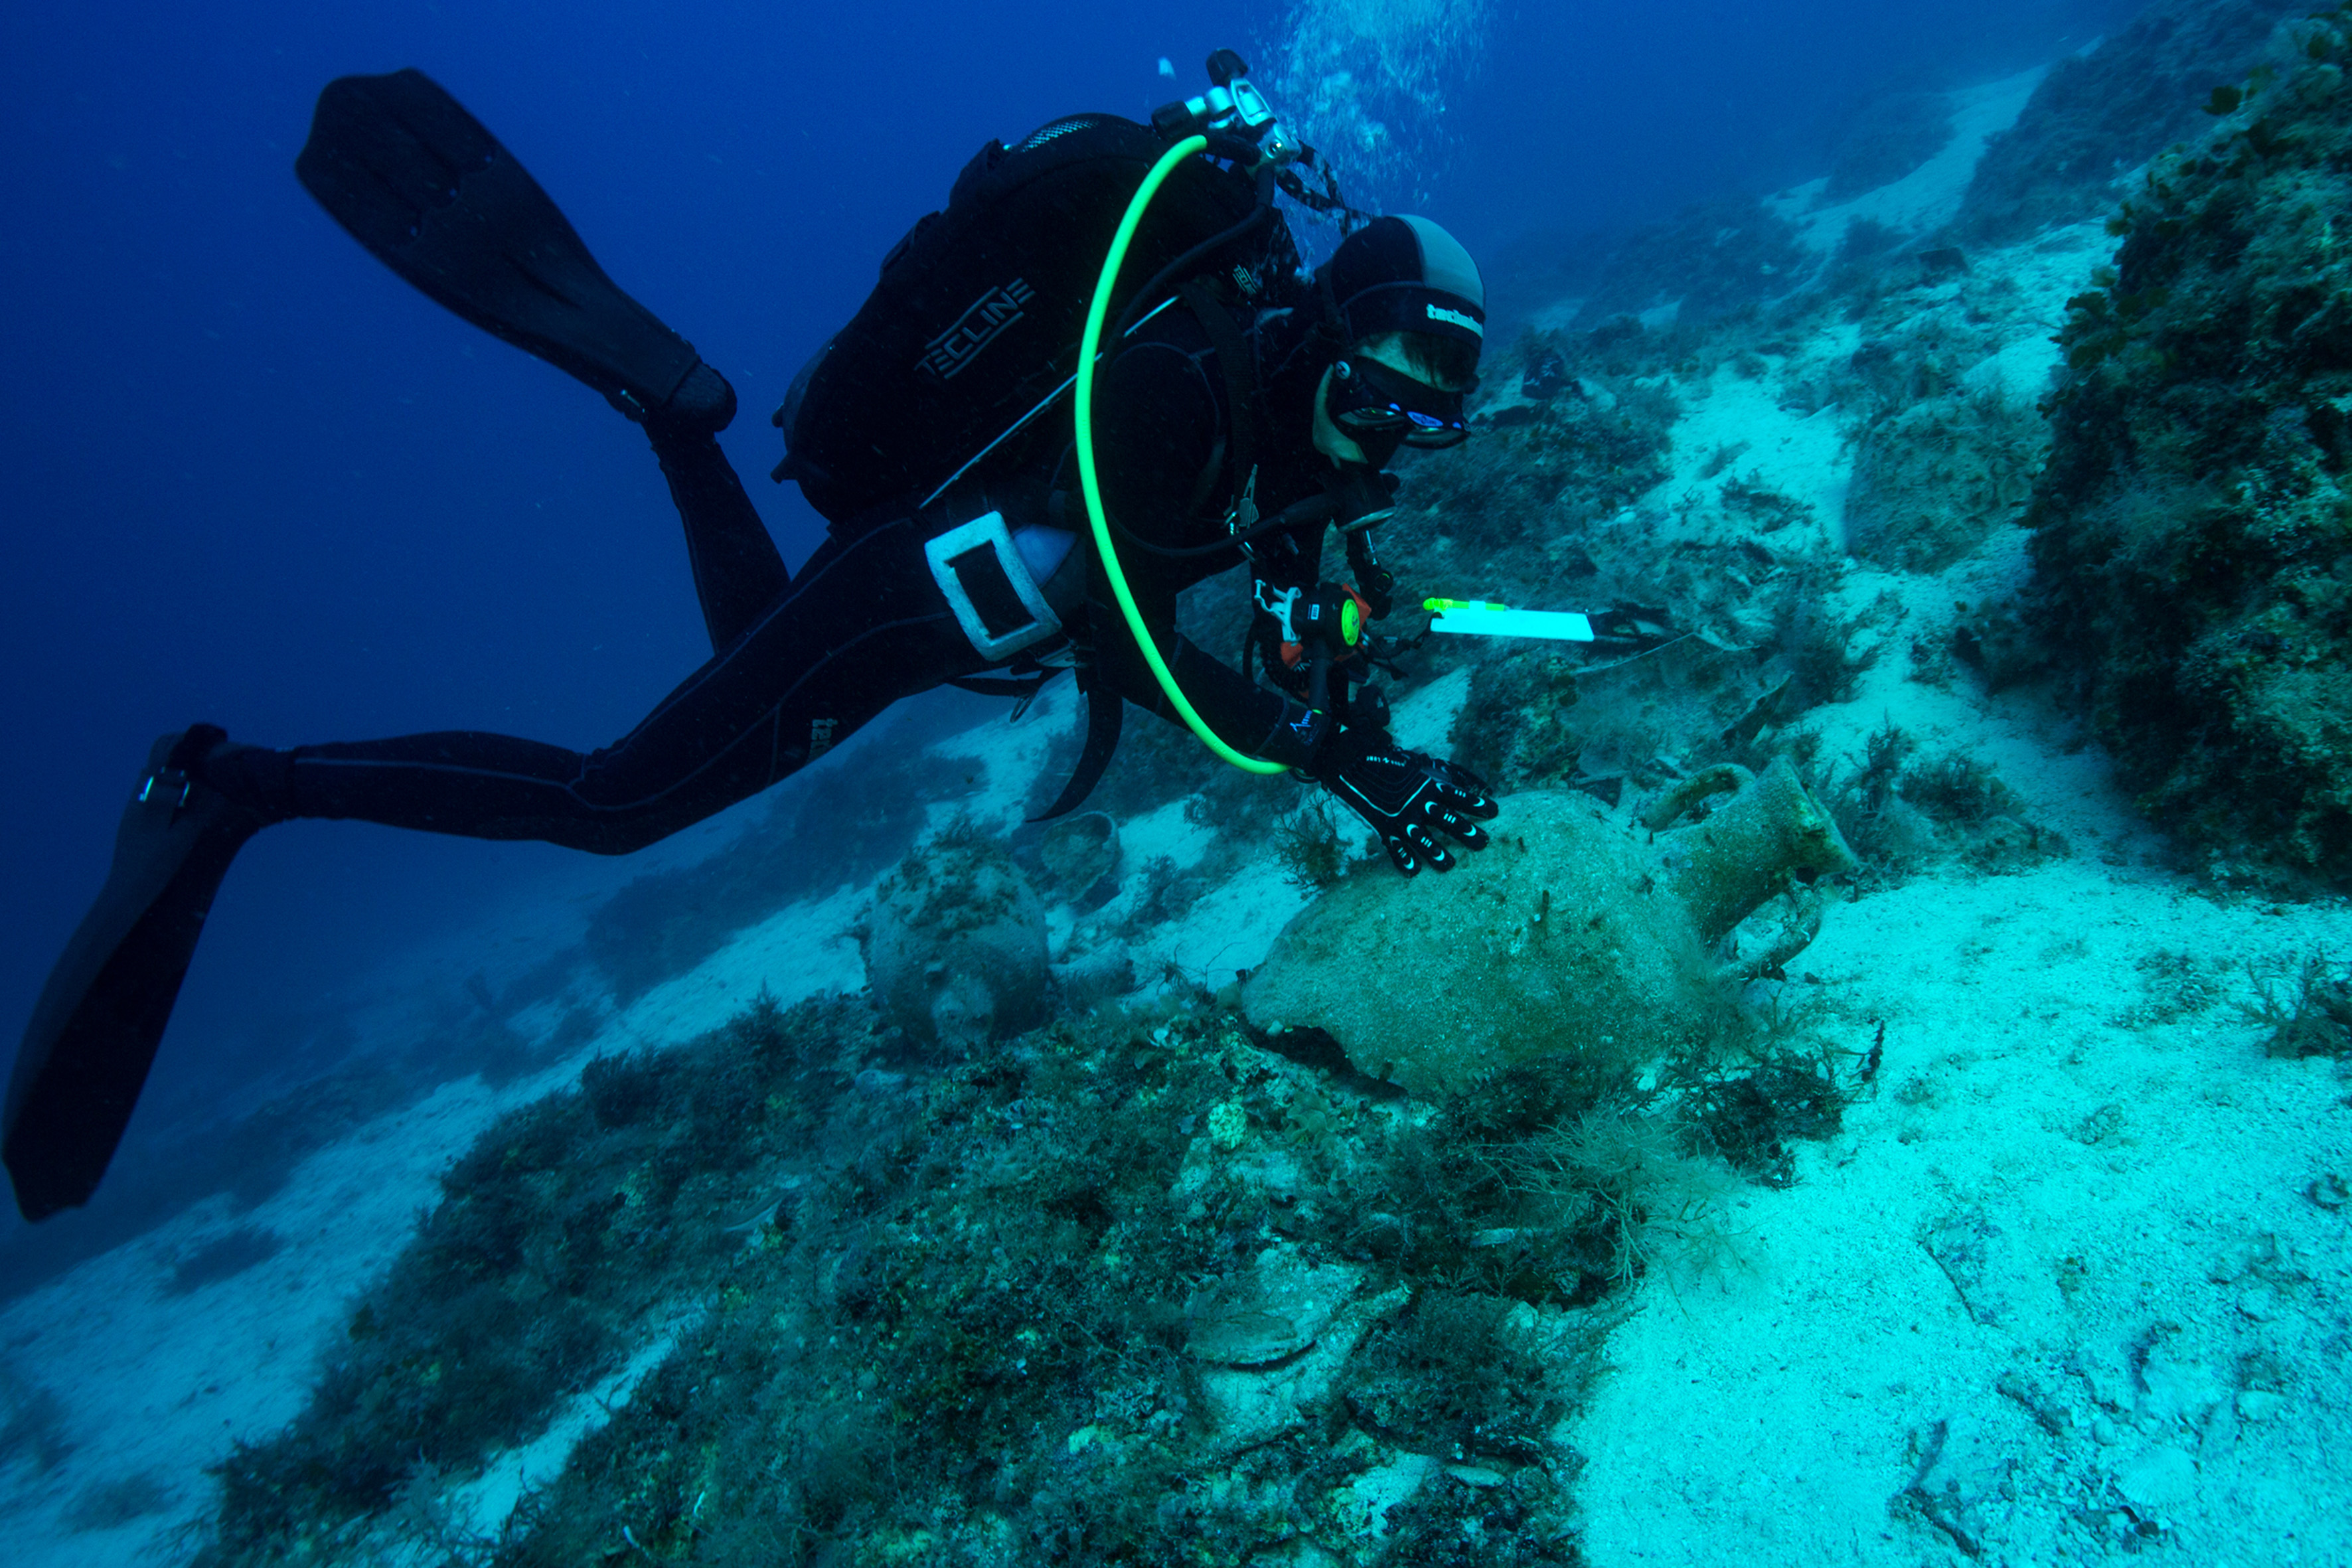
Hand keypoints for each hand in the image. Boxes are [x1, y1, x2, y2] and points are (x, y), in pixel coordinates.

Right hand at [1311, 726, 1498, 874]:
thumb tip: (1462, 780)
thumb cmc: (1390, 763)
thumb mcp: (1418, 765)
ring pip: (1425, 840)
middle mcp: (1419, 803)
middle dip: (1467, 833)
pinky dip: (1404, 860)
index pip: (1459, 797)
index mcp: (1429, 785)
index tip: (1494, 812)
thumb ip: (1439, 775)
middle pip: (1448, 821)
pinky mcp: (1385, 827)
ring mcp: (1402, 817)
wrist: (1354, 764)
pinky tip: (1413, 871)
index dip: (1477, 804)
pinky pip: (1397, 848)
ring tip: (1450, 866)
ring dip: (1438, 854)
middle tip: (1483, 843)